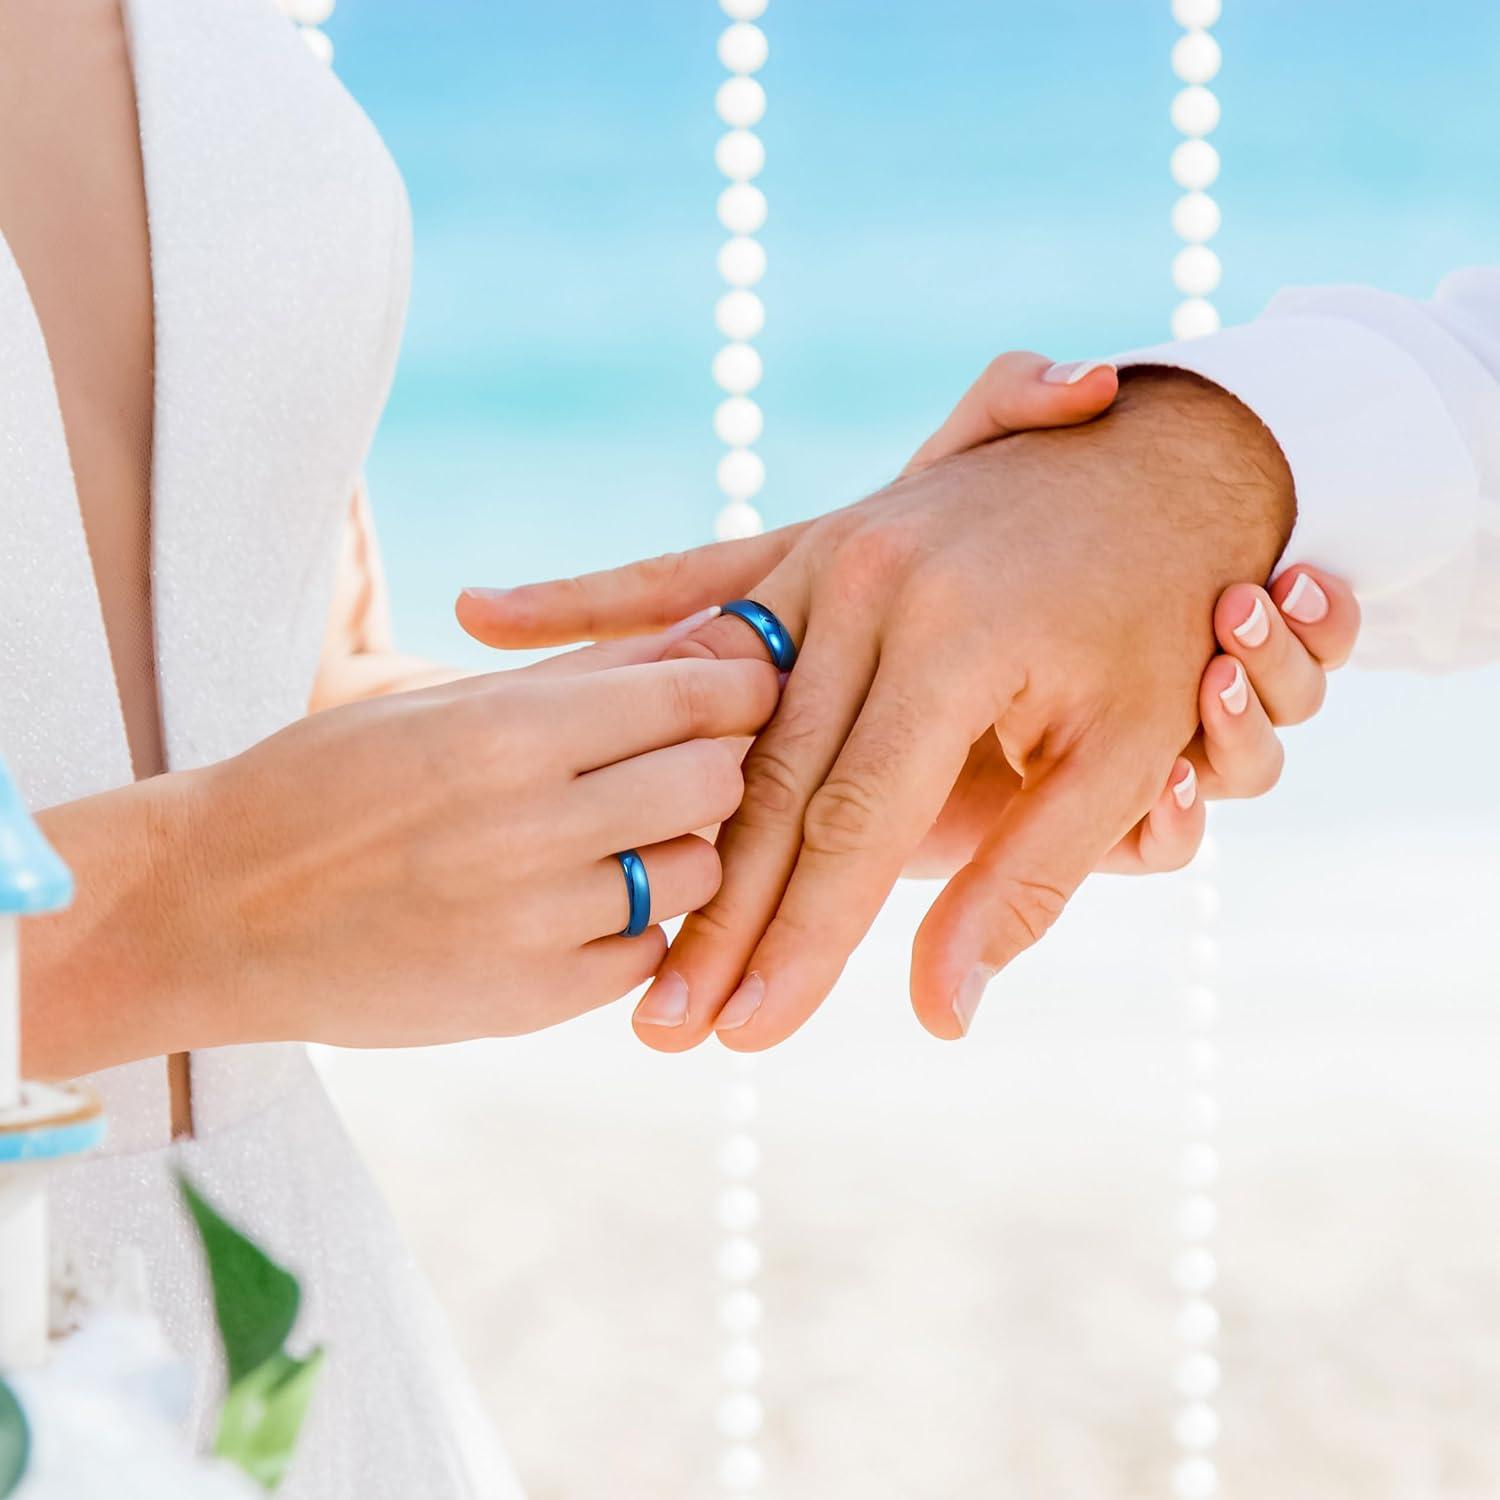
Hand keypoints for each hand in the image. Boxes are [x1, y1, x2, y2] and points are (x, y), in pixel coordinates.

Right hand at [31, 616, 777, 1073]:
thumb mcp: (445, 705)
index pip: (692, 695)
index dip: (739, 685)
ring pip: (696, 872)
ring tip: (614, 834)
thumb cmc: (331, 782)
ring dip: (677, 847)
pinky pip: (647, 950)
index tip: (746, 687)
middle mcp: (530, 828)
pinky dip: (634, 922)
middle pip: (715, 781)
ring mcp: (534, 925)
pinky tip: (577, 900)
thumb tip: (708, 635)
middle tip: (678, 760)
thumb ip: (585, 674)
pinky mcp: (532, 1002)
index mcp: (506, 734)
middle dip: (715, 764)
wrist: (218, 912)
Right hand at [460, 365, 1294, 1049]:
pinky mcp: (801, 537)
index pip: (860, 824)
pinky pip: (679, 579)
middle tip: (665, 1025)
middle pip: (769, 784)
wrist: (1158, 464)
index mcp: (957, 637)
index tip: (749, 1034)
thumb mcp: (1127, 760)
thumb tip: (939, 1018)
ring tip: (605, 909)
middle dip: (720, 916)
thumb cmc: (1159, 624)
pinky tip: (483, 617)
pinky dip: (585, 603)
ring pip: (716, 716)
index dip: (806, 940)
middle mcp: (866, 581)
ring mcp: (822, 548)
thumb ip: (1025, 885)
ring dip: (657, 819)